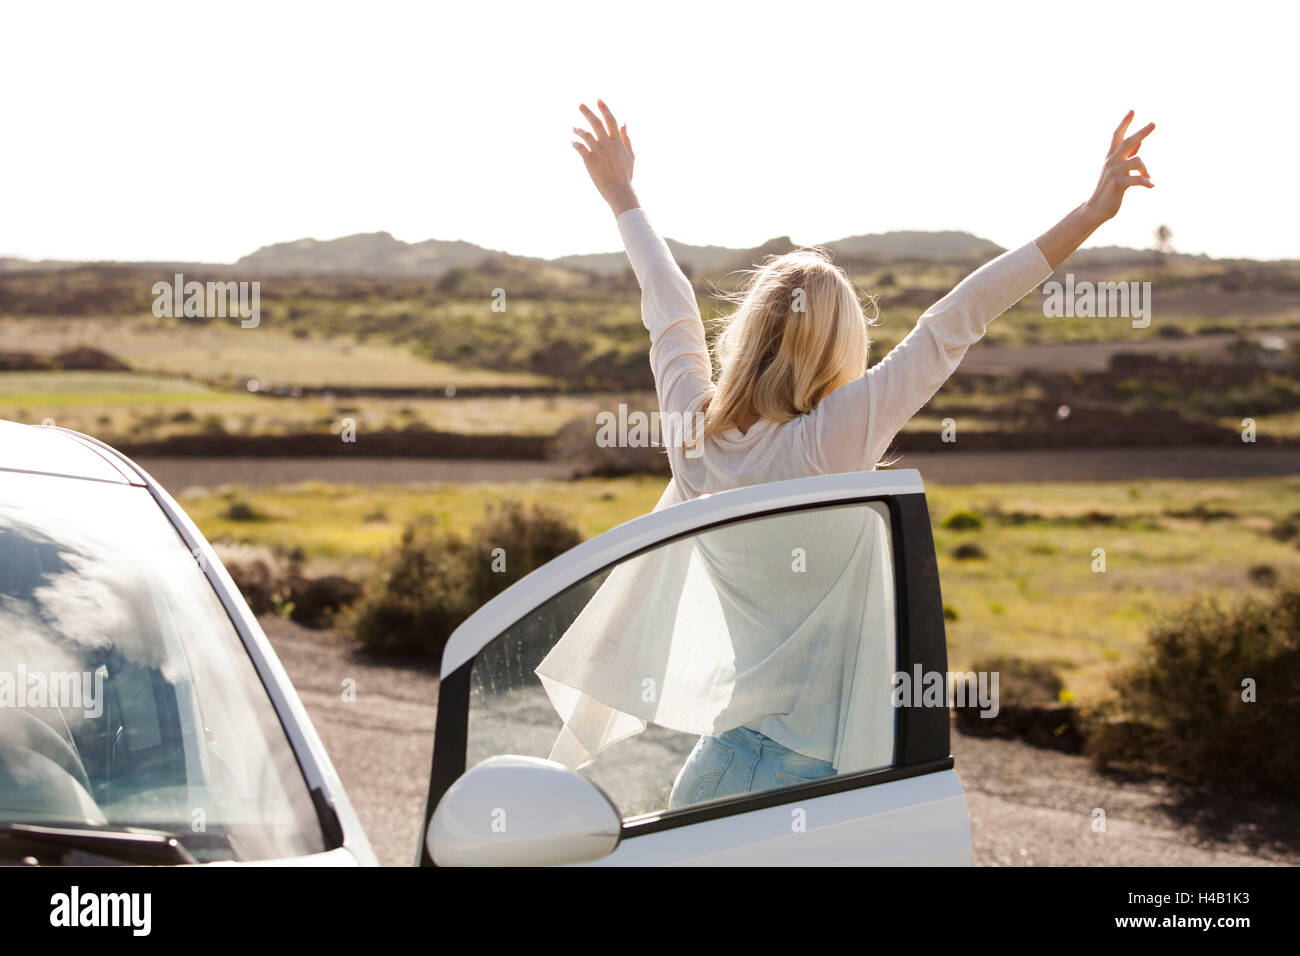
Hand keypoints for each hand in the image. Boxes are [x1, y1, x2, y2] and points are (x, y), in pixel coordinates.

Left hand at [572, 99, 638, 215]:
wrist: (619, 191)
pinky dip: (575, 143)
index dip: (604, 108)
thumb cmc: (625, 174)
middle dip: (587, 112)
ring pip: (585, 134)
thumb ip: (626, 138)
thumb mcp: (630, 155)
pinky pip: (579, 147)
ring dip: (578, 129)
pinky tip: (572, 143)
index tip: (598, 99)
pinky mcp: (590, 160)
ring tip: (574, 128)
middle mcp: (608, 144)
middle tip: (580, 104)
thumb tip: (624, 123)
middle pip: (596, 123)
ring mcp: (598, 152)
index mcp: (618, 141)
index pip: (611, 120)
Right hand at [1085, 110, 1154, 222]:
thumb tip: (1140, 143)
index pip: (1117, 136)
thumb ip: (1128, 156)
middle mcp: (1111, 161)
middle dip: (1141, 132)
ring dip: (1146, 169)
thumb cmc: (1109, 190)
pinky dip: (1147, 182)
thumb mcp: (1117, 170)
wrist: (1096, 209)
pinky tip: (1151, 186)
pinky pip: (1138, 179)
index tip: (1132, 111)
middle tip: (1154, 124)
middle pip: (1128, 142)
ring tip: (1148, 178)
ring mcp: (1113, 172)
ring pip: (1137, 160)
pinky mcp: (1118, 183)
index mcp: (1111, 157)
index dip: (1124, 123)